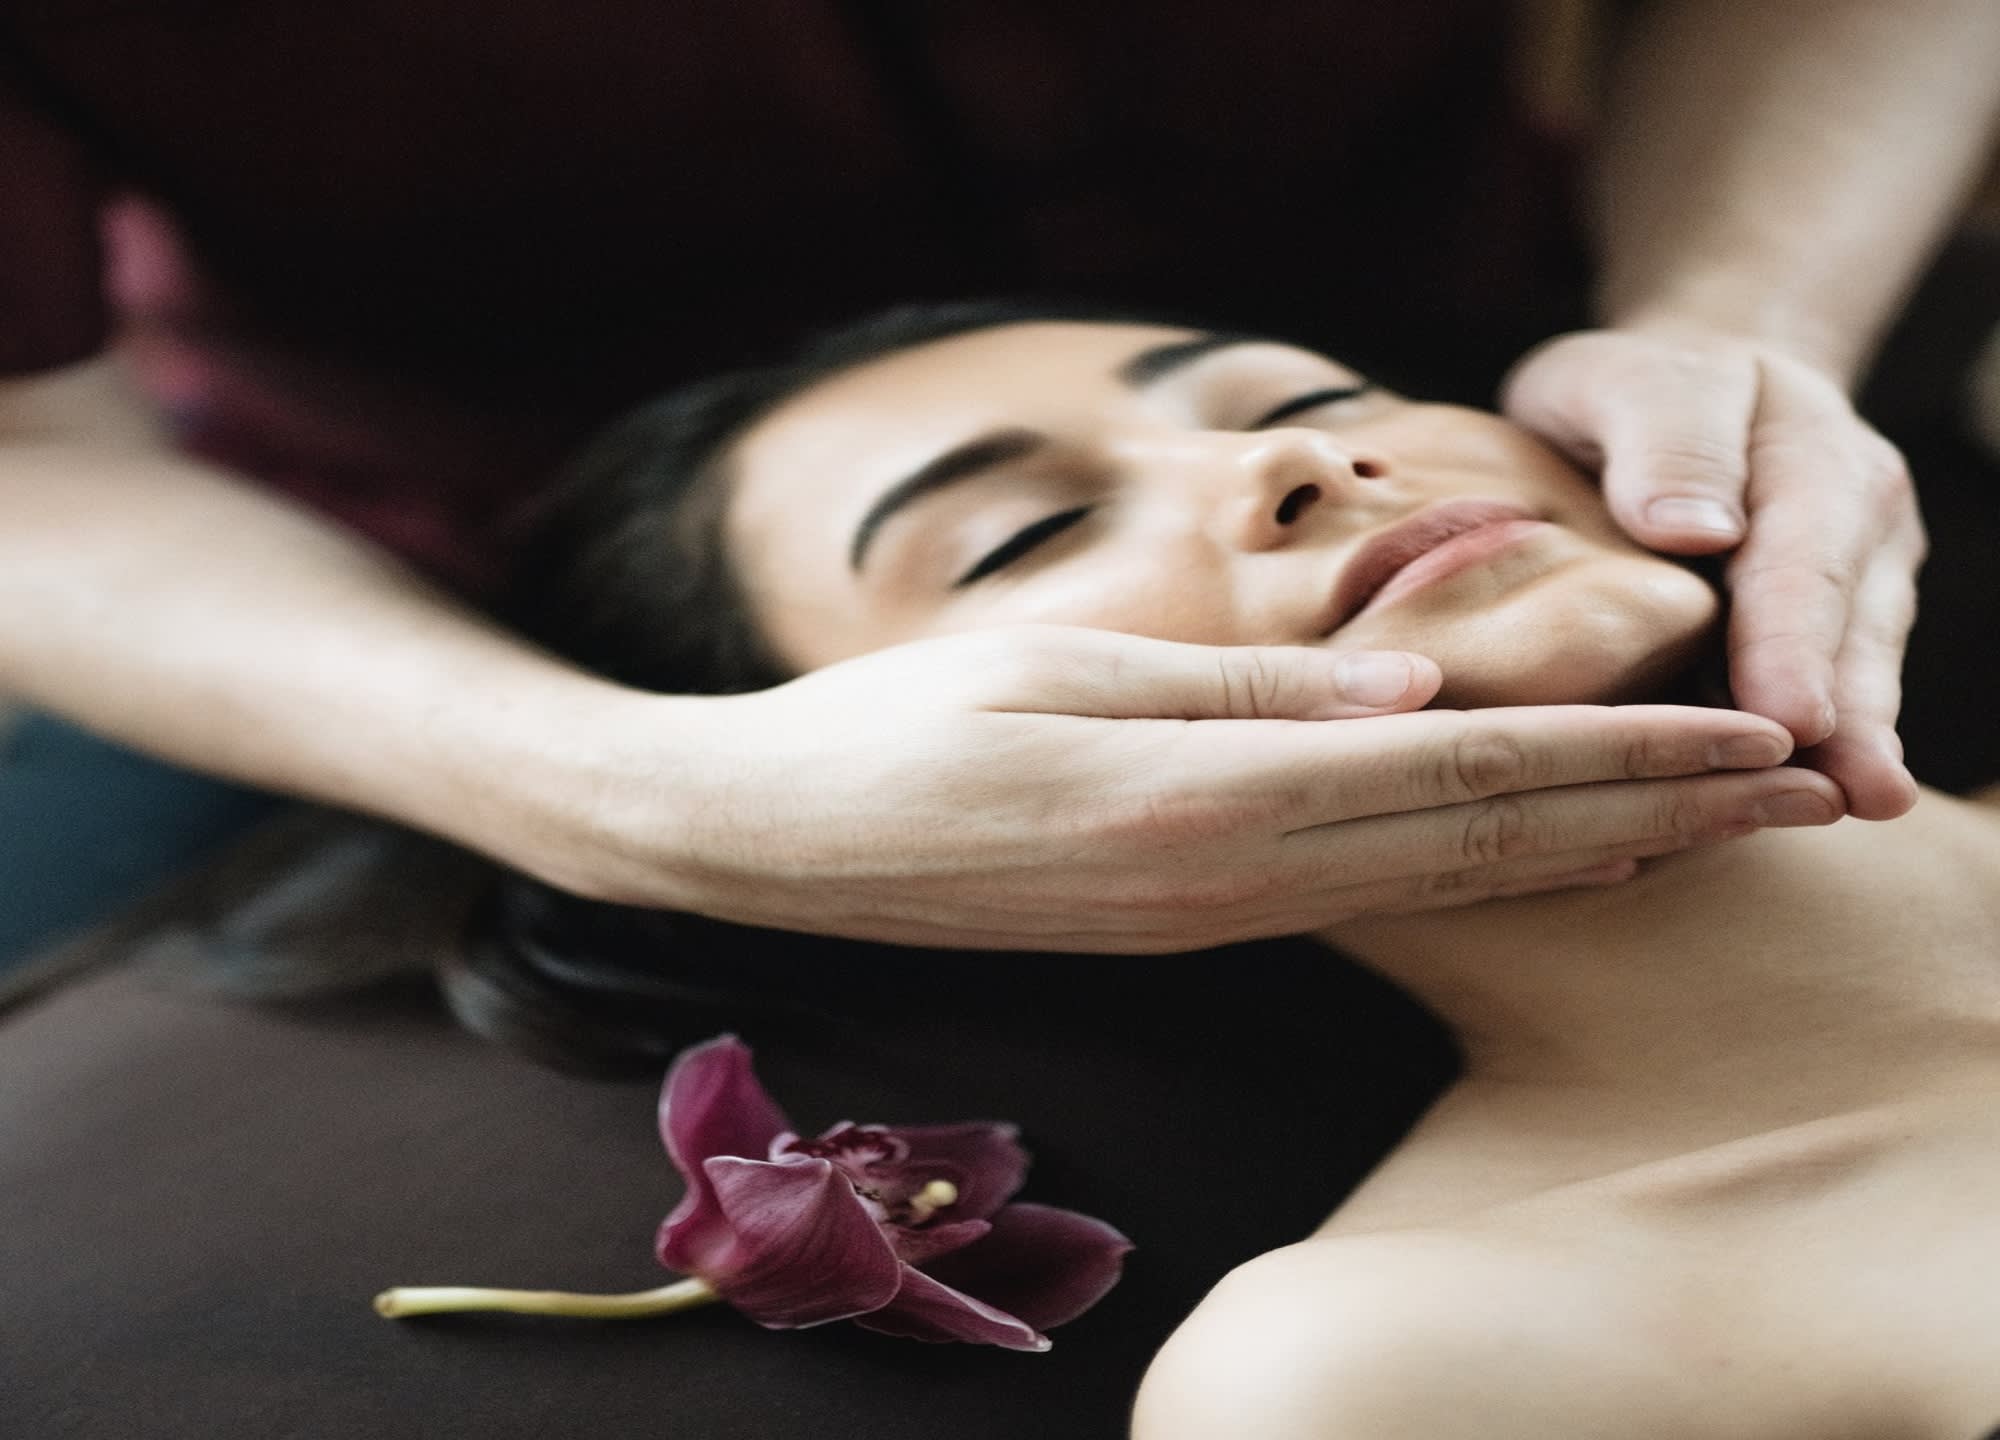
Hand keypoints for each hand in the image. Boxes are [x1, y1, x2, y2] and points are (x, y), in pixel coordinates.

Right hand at [558, 626, 1841, 952]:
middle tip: (1803, 792)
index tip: (1748, 739)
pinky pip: (1370, 907)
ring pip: (1443, 892)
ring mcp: (1209, 920)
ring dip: (1590, 858)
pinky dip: (1483, 884)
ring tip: (1712, 833)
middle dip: (1655, 816)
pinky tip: (1541, 865)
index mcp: (1203, 796)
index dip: (1620, 757)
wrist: (776, 846)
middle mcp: (1226, 877)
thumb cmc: (893, 730)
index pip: (1463, 775)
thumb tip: (1417, 693)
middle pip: (1485, 846)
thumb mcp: (1062, 670)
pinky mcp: (1184, 929)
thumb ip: (1245, 685)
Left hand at [1502, 327, 1923, 818]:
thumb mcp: (1625, 377)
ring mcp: (1852, 581)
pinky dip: (1816, 746)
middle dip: (1851, 714)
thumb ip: (1664, 434)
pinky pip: (1823, 688)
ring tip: (1855, 806)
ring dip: (1851, 742)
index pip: (1800, 558)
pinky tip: (1801, 800)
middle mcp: (1854, 523)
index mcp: (1809, 457)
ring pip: (1853, 668)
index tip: (1792, 714)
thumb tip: (1694, 527)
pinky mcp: (1826, 629)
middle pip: (1849, 627)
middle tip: (1853, 792)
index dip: (1796, 642)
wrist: (1678, 389)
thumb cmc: (1633, 388)